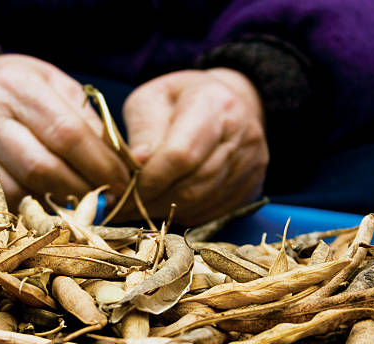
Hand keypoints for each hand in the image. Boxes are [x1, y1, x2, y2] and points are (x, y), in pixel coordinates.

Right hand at [0, 54, 129, 209]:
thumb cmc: (18, 89)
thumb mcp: (54, 85)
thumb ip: (86, 118)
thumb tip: (125, 160)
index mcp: (18, 87)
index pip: (66, 133)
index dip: (99, 163)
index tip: (123, 181)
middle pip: (41, 167)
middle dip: (81, 190)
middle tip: (105, 200)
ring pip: (17, 190)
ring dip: (56, 207)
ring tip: (81, 207)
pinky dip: (29, 211)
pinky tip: (51, 210)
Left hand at [121, 68, 268, 225]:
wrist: (225, 102)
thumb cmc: (180, 99)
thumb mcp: (152, 99)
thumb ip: (143, 129)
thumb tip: (137, 164)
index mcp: (215, 104)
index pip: (181, 154)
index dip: (149, 179)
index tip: (122, 189)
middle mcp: (242, 135)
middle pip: (192, 184)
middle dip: (152, 200)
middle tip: (123, 206)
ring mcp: (251, 164)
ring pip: (201, 202)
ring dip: (164, 211)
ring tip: (137, 208)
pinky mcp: (252, 186)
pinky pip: (212, 212)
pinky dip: (183, 214)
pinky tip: (163, 208)